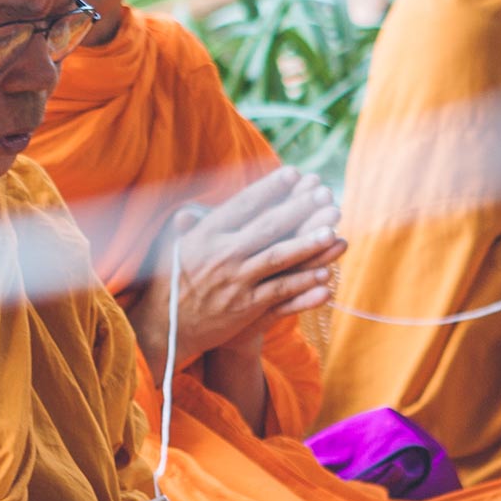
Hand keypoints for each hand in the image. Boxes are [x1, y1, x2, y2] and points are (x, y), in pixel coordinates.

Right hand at [129, 168, 344, 375]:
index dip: (270, 188)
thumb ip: (189, 224)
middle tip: (324, 193)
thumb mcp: (173, 247)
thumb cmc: (172, 281)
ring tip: (333, 230)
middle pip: (268, 227)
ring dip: (308, 243)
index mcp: (206, 235)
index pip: (243, 205)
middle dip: (299, 208)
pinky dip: (304, 284)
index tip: (293, 173)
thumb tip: (193, 204)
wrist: (168, 328)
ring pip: (279, 258)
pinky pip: (281, 293)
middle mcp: (223, 256)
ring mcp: (236, 283)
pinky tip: (326, 275)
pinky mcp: (247, 308)